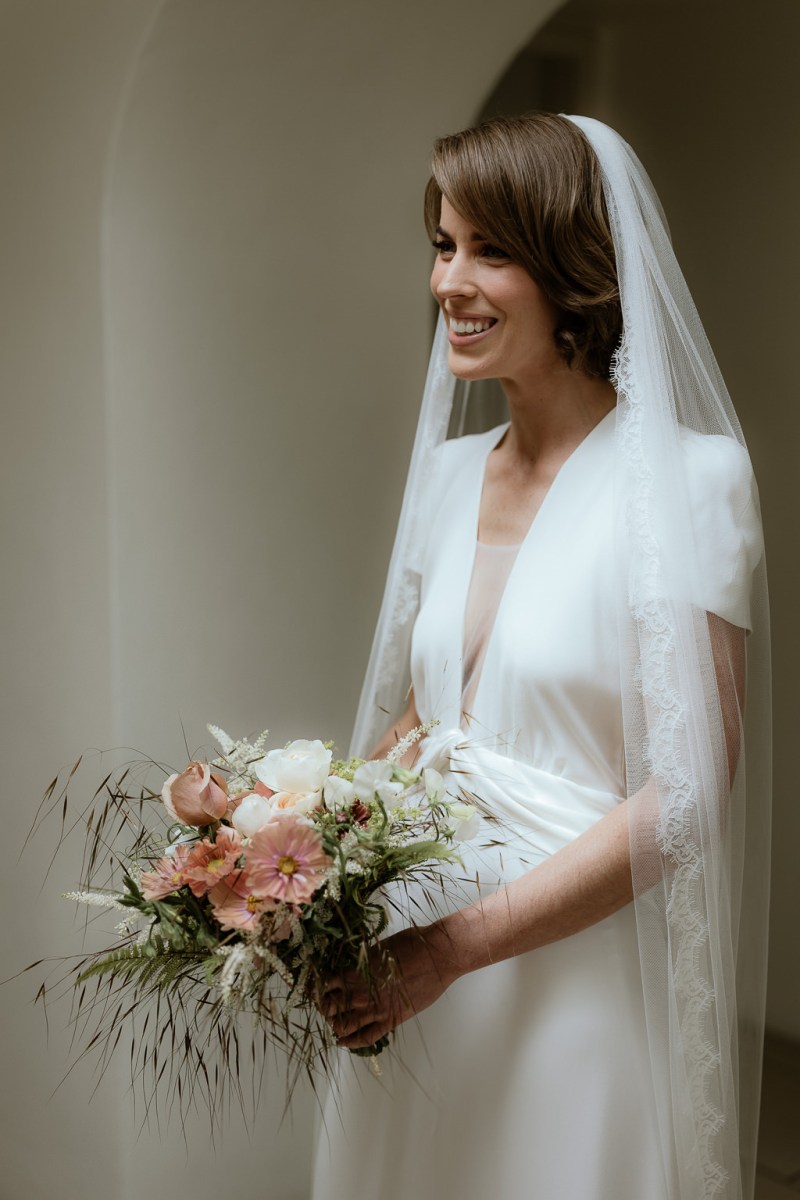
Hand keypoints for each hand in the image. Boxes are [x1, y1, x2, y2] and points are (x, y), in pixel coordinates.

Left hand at [318, 924, 458, 1050]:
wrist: (438, 955)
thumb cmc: (411, 943)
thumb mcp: (378, 946)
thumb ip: (361, 958)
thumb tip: (350, 963)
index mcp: (356, 971)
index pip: (325, 985)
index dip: (318, 989)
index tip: (318, 989)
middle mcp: (361, 993)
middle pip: (329, 1007)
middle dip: (324, 1007)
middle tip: (326, 1006)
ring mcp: (376, 1009)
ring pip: (344, 1026)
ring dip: (335, 1025)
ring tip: (334, 1023)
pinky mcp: (392, 1019)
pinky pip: (366, 1038)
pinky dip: (352, 1043)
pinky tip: (344, 1042)